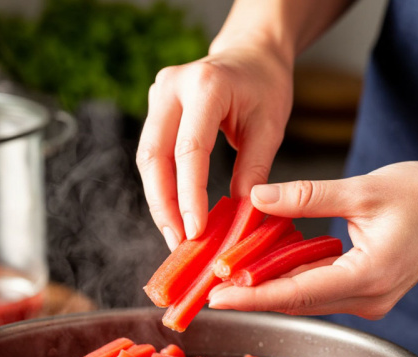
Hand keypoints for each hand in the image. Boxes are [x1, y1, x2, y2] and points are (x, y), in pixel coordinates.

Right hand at [136, 43, 293, 249]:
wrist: (250, 53)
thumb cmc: (265, 85)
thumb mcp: (270, 126)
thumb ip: (254, 169)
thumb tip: (240, 216)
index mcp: (205, 85)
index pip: (189, 150)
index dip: (188, 196)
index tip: (195, 232)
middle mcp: (172, 86)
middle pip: (154, 156)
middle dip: (164, 205)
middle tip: (178, 242)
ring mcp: (157, 94)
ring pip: (147, 158)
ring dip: (159, 200)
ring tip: (175, 235)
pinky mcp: (155, 108)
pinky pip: (152, 153)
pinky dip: (162, 186)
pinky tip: (174, 212)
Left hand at [208, 161, 417, 318]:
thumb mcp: (364, 189)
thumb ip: (307, 197)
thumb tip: (257, 198)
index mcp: (370, 276)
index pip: (298, 292)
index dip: (254, 296)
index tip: (218, 296)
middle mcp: (369, 298)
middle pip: (298, 299)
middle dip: (253, 293)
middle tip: (209, 283)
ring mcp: (370, 298)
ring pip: (308, 295)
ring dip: (270, 285)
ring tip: (228, 272)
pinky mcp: (369, 289)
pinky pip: (322, 287)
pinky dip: (293, 275)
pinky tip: (266, 262)